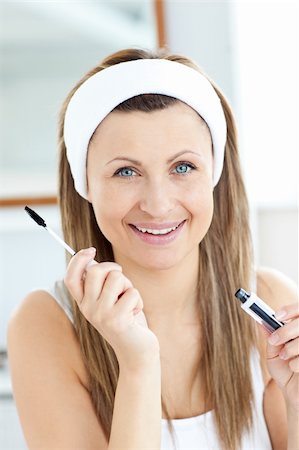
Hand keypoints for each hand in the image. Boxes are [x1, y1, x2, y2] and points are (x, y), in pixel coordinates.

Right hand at [64, 248, 159, 370]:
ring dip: (129, 286)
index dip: (78, 260)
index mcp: (84, 303)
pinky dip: (138, 300)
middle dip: (113, 268)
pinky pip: (132, 292)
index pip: (71, 278)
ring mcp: (101, 315)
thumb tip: (92, 260)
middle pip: (95, 271)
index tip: (91, 250)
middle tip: (122, 282)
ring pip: (116, 278)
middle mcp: (88, 309)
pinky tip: (135, 315)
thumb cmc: (127, 320)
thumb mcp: (110, 299)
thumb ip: (101, 283)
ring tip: (130, 302)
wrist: (137, 352)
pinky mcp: (116, 320)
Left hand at [263, 303, 298, 411]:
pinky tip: (294, 368)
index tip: (277, 315)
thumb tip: (259, 321)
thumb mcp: (273, 353)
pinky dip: (296, 363)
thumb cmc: (285, 372)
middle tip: (274, 341)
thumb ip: (270, 337)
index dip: (290, 309)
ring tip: (285, 357)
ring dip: (290, 349)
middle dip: (285, 331)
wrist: (295, 395)